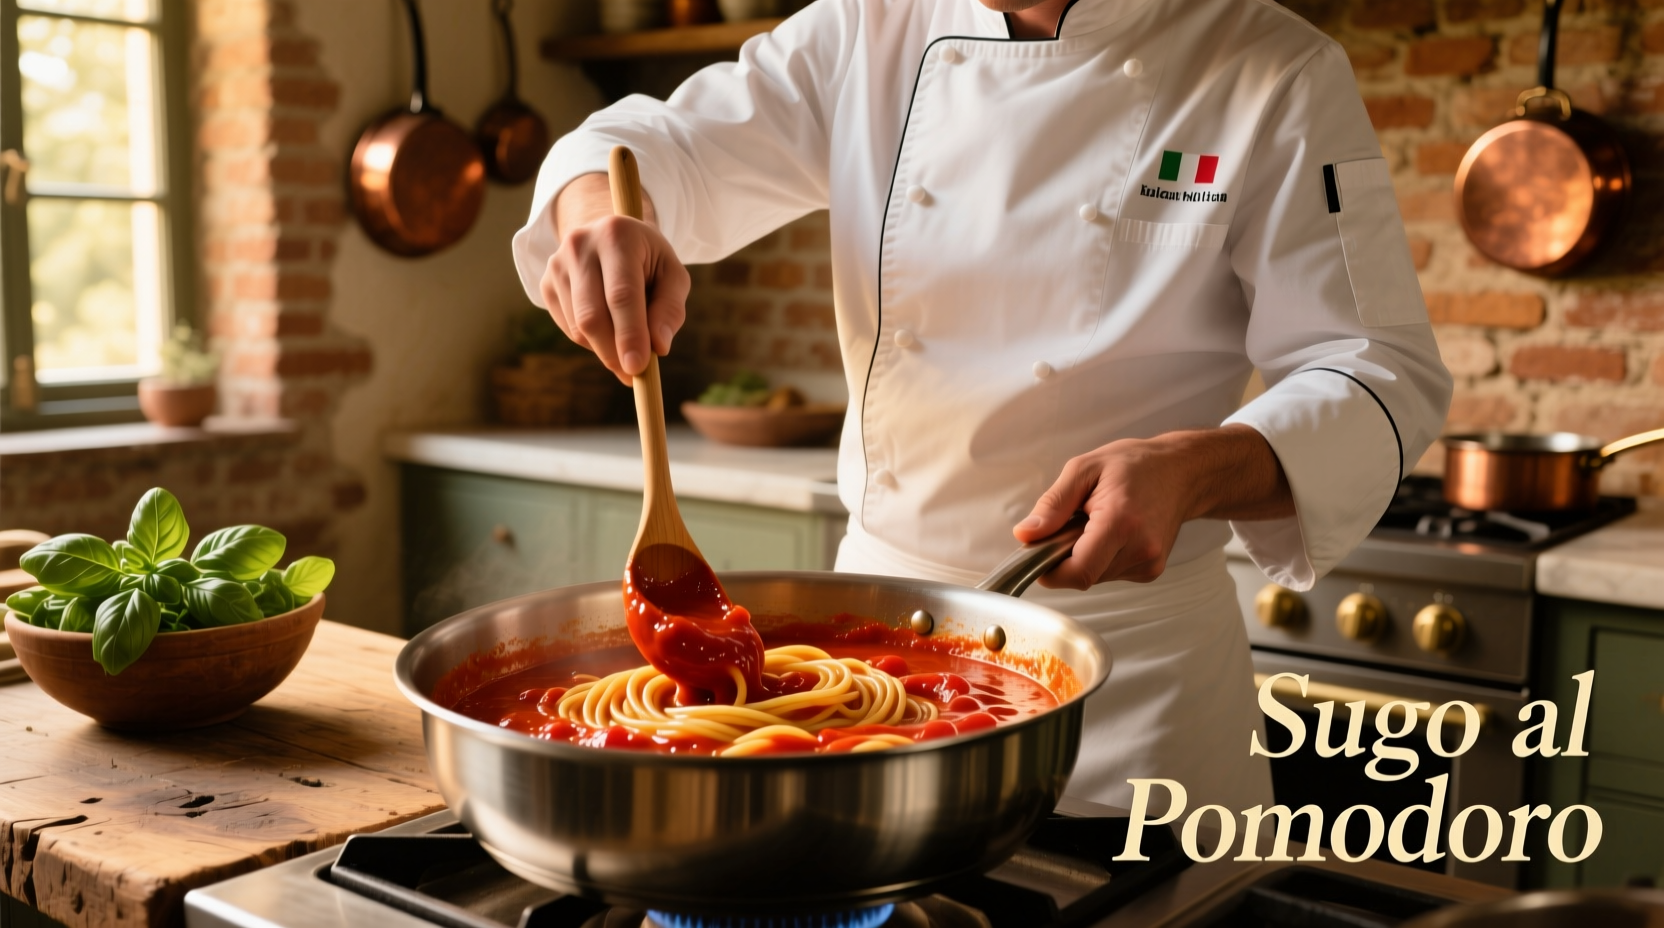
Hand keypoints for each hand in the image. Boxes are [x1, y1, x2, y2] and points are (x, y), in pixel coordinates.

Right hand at [539, 173, 691, 383]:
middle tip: (634, 375)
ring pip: (579, 327)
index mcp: (617, 236)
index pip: (622, 294)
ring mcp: (557, 265)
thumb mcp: (672, 275)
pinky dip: (592, 342)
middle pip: (592, 315)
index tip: (638, 367)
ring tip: (628, 345)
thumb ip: (670, 309)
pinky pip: (569, 329)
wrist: (610, 237)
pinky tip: (609, 329)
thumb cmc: (648, 260)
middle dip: (614, 352)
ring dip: (606, 349)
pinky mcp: (546, 284)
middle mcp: (580, 246)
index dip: (629, 334)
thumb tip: (659, 347)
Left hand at [1013, 425, 1292, 588]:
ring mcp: (1149, 563)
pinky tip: (1112, 533)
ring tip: (1096, 523)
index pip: (1078, 572)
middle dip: (1065, 557)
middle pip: (1084, 576)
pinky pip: (1110, 574)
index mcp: (1120, 522)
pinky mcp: (1151, 571)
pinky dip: (1101, 558)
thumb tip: (1025, 535)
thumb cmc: (1135, 465)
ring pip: (1095, 577)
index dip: (1050, 571)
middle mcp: (1140, 549)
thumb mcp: (1084, 469)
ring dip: (1084, 557)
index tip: (1038, 553)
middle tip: (1071, 524)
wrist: (1183, 472)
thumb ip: (1052, 505)